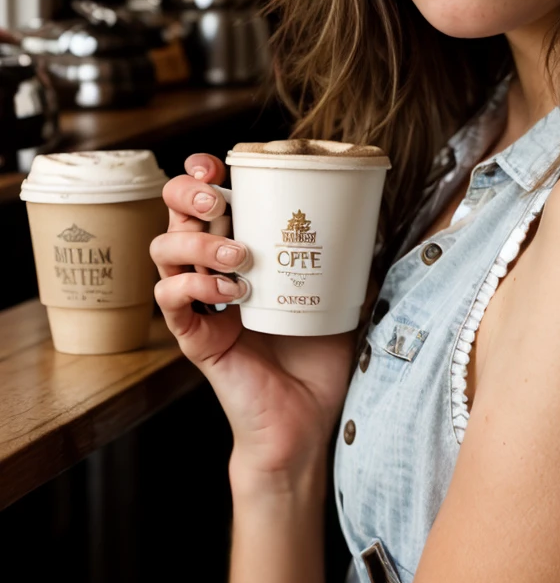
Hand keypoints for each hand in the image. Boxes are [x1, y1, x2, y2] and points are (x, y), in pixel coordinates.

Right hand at [151, 153, 355, 481]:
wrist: (308, 418)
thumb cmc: (319, 354)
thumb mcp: (338, 289)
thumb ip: (346, 253)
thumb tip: (372, 214)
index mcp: (241, 252)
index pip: (204, 202)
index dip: (201, 175)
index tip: (218, 163)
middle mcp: (212, 271)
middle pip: (173, 215)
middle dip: (189, 196)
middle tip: (222, 201)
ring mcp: (200, 304)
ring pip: (163, 251)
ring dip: (199, 243)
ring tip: (241, 256)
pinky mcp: (195, 338)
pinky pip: (170, 301)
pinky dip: (193, 286)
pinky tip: (229, 292)